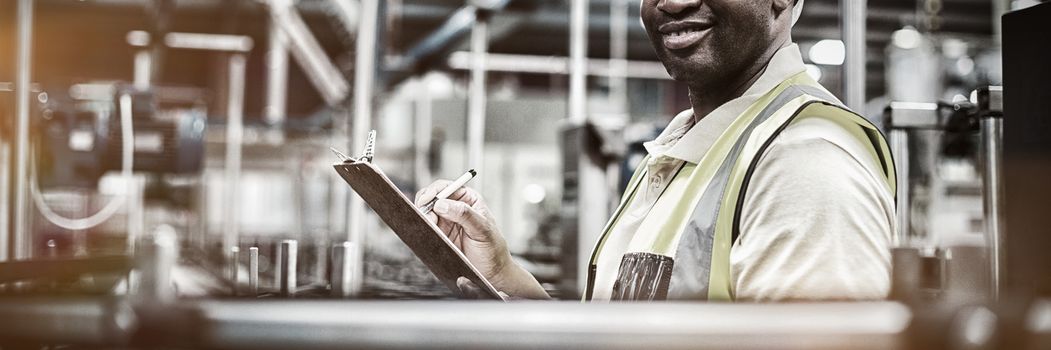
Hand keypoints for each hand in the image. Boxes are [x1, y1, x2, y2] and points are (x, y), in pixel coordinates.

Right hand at [416, 180, 548, 299]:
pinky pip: (427, 229)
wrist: (492, 272)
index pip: (446, 187)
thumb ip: (464, 214)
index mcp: (468, 199)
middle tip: (427, 218)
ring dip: (424, 219)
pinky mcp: (440, 236)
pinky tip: (428, 234)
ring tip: (431, 228)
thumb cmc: (493, 248)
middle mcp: (456, 208)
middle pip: (432, 199)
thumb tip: (441, 204)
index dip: (434, 191)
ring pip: (427, 214)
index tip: (427, 200)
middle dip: (426, 206)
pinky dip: (424, 230)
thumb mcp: (482, 229)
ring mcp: (446, 222)